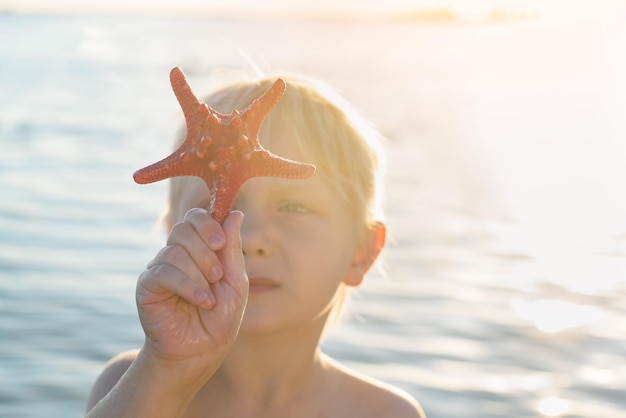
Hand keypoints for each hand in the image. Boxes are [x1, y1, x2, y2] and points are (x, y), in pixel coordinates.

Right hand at [135, 209, 247, 375]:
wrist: (201, 351)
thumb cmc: (220, 317)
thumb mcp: (235, 281)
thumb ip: (232, 248)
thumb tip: (235, 213)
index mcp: (199, 249)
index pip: (195, 217)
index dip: (207, 224)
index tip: (220, 242)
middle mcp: (177, 254)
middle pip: (183, 228)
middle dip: (205, 251)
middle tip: (216, 275)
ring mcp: (160, 268)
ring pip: (174, 251)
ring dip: (198, 274)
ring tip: (209, 297)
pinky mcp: (147, 285)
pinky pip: (163, 272)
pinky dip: (186, 286)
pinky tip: (200, 301)